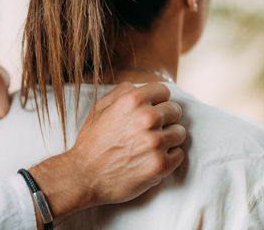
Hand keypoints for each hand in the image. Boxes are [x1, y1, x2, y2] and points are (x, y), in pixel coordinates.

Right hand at [29, 82, 184, 225]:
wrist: (84, 176)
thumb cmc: (91, 142)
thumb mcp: (99, 108)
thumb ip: (121, 92)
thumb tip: (139, 87)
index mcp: (133, 100)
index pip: (164, 91)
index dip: (158, 101)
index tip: (153, 109)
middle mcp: (147, 118)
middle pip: (175, 110)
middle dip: (165, 118)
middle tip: (152, 129)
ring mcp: (155, 142)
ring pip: (180, 132)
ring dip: (169, 138)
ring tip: (151, 145)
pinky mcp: (160, 165)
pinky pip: (179, 154)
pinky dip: (169, 156)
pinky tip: (153, 157)